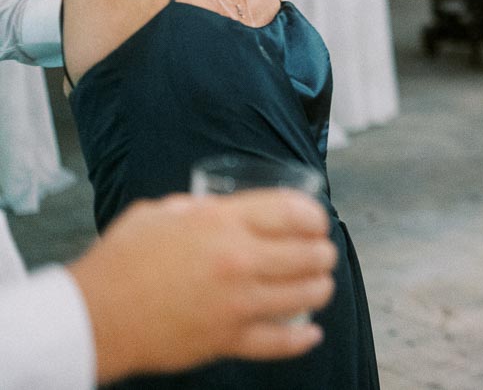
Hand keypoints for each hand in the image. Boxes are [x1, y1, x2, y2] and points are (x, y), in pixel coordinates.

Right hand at [68, 189, 336, 383]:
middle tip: (320, 254)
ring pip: (306, 295)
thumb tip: (222, 209)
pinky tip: (311, 333)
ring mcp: (238, 303)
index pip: (295, 212)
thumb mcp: (161, 213)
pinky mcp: (228, 340)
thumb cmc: (120, 261)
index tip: (316, 222)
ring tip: (318, 285)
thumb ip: (200, 208)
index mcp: (224, 222)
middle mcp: (239, 260)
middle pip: (310, 254)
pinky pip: (280, 342)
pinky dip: (301, 339)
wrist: (92, 317)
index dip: (315, 216)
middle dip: (323, 253)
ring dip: (319, 289)